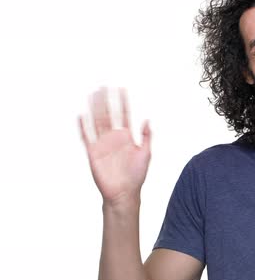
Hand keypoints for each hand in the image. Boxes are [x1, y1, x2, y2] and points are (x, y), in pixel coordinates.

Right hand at [78, 87, 151, 204]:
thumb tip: (147, 120)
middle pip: (108, 114)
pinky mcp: (93, 153)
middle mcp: (113, 137)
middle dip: (106, 101)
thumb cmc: (137, 175)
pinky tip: (82, 115)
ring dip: (95, 109)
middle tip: (104, 87)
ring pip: (97, 122)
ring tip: (93, 95)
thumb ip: (146, 137)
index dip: (123, 102)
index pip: (124, 115)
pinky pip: (86, 137)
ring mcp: (102, 144)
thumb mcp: (146, 154)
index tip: (122, 89)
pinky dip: (83, 127)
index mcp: (126, 137)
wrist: (124, 193)